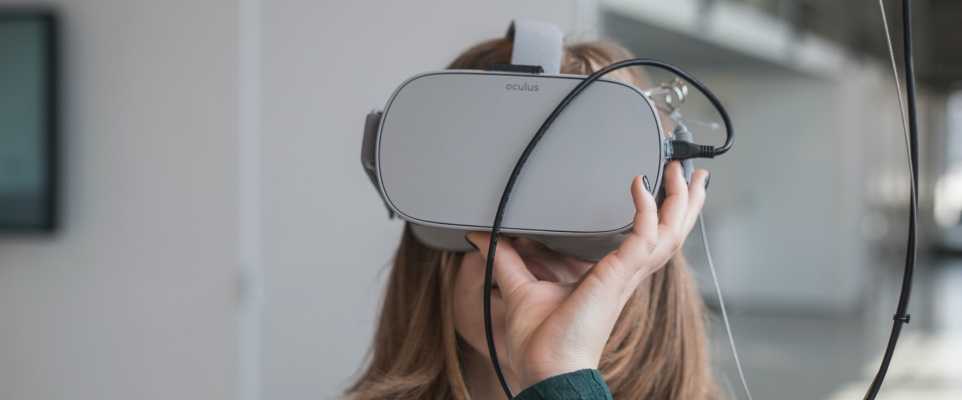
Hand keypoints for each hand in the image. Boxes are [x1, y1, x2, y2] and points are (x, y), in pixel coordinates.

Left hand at [465, 161, 707, 389]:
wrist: (545, 369)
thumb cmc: (540, 342)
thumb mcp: (520, 287)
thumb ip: (505, 258)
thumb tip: (482, 237)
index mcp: (613, 276)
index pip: (649, 239)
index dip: (662, 214)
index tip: (661, 186)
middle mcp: (626, 274)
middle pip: (671, 233)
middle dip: (685, 202)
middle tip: (691, 173)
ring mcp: (626, 275)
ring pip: (670, 233)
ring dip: (679, 201)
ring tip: (684, 173)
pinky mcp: (619, 276)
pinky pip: (643, 236)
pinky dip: (645, 210)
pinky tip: (639, 186)